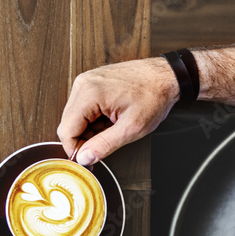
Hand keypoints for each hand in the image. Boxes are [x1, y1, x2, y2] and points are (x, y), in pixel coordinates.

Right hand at [57, 57, 179, 165]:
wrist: (167, 75)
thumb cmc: (154, 95)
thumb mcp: (131, 128)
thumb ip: (104, 145)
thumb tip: (84, 158)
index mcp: (90, 93)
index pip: (66, 131)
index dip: (75, 150)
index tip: (87, 160)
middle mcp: (84, 84)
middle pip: (68, 124)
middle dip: (83, 140)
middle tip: (104, 145)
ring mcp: (87, 82)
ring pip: (74, 118)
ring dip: (89, 130)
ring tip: (111, 128)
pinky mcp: (91, 83)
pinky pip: (82, 109)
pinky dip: (93, 120)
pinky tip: (109, 119)